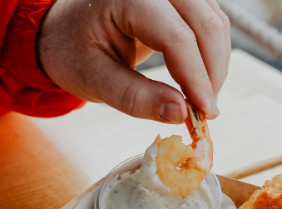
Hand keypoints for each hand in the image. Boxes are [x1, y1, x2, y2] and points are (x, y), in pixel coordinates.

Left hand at [38, 0, 230, 123]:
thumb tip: (180, 114)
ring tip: (201, 100)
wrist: (66, 32)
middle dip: (212, 73)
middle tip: (206, 113)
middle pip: (205, 24)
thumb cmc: (74, 53)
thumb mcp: (96, 81)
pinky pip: (210, 22)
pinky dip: (211, 54)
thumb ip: (137, 98)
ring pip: (214, 22)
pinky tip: (200, 81)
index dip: (196, 77)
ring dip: (215, 65)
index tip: (203, 114)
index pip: (176, 36)